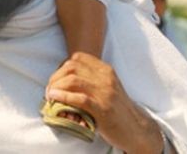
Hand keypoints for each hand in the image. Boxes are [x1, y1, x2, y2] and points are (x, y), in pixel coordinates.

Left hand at [46, 53, 163, 153]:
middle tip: (49, 89)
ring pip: (73, 80)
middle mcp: (106, 78)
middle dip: (55, 77)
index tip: (56, 78)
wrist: (136, 129)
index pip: (77, 58)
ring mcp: (105, 93)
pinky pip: (79, 98)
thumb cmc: (117, 108)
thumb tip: (63, 79)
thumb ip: (91, 79)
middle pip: (71, 67)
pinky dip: (63, 97)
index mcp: (106, 70)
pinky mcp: (103, 109)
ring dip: (56, 87)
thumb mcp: (107, 87)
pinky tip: (55, 98)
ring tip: (50, 95)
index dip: (61, 66)